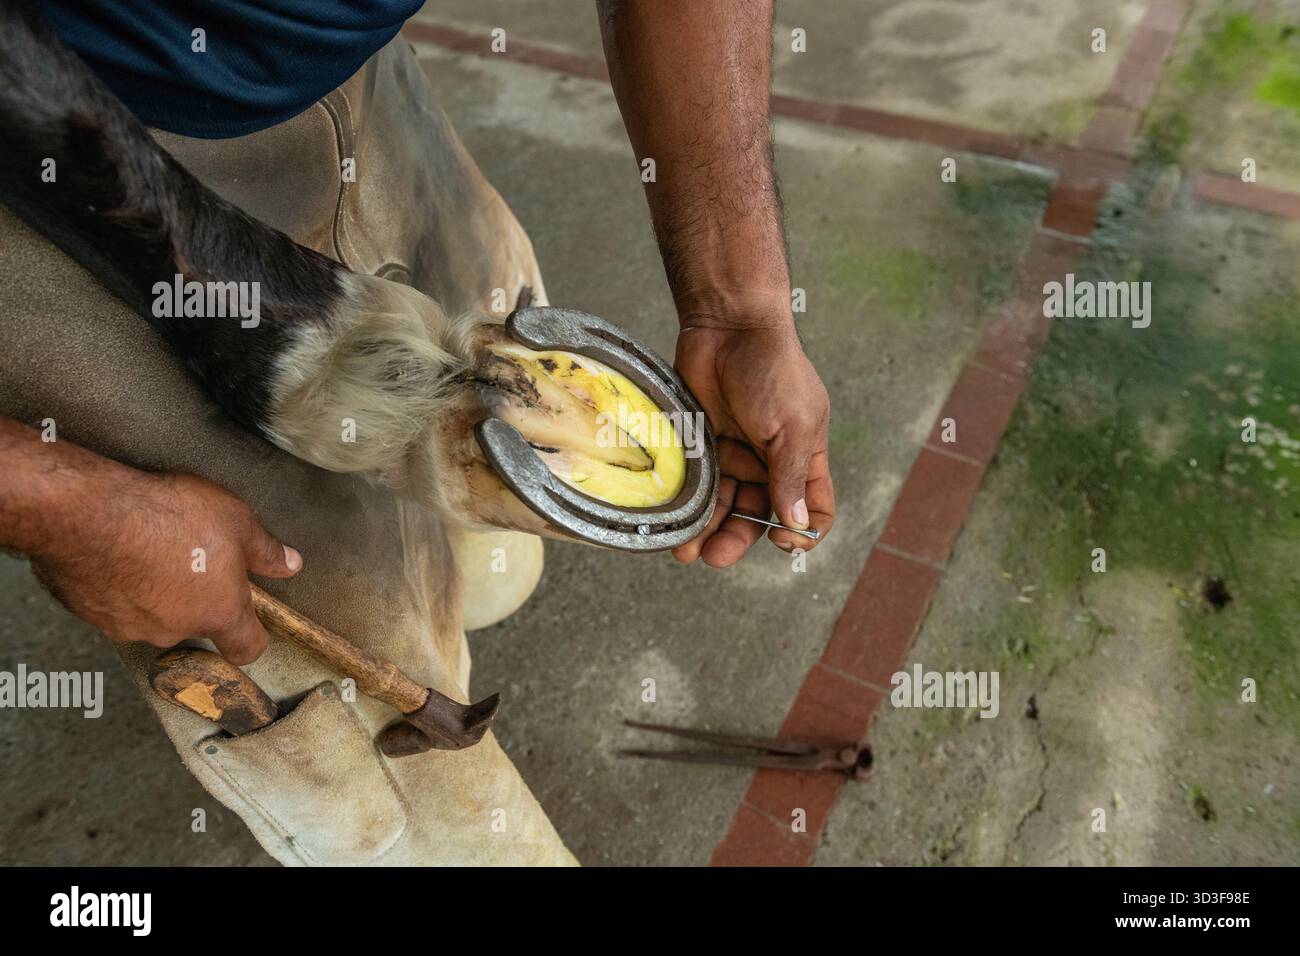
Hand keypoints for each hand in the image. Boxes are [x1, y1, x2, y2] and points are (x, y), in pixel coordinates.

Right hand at [30, 471, 301, 664]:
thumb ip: (265, 550)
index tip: (250, 621)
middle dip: (196, 597)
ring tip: (150, 549)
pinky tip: (116, 553)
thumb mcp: (237, 521)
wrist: (90, 514)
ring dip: (154, 591)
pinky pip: (112, 604)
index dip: (251, 636)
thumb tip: (290, 563)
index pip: (246, 648)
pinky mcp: (89, 614)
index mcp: (218, 613)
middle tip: (191, 557)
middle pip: (195, 624)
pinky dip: (118, 586)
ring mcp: (128, 626)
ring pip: (151, 615)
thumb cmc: (169, 516)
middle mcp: (174, 630)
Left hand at [672, 321, 833, 566]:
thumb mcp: (793, 426)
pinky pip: (697, 484)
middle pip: (759, 515)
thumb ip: (791, 476)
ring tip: (686, 552)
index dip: (801, 530)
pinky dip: (688, 505)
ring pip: (724, 506)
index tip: (781, 539)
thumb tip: (796, 524)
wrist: (727, 325)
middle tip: (715, 557)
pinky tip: (675, 522)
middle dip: (738, 538)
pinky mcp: (701, 443)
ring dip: (707, 530)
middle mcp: (770, 461)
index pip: (814, 509)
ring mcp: (734, 453)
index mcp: (805, 457)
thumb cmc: (772, 370)